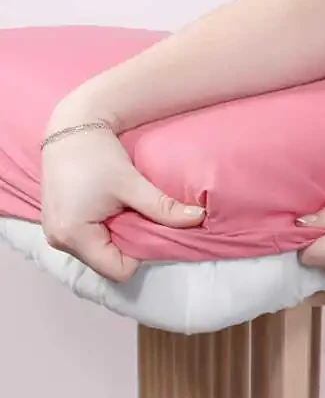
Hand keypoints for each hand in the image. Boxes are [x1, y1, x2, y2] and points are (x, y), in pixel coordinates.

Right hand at [41, 117, 204, 281]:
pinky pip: (86, 238)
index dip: (139, 253)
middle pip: (106, 262)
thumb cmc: (98, 154)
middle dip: (127, 244)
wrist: (70, 127)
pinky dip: (102, 228)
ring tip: (121, 208)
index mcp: (73, 236)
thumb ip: (164, 207)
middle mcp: (58, 240)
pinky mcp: (57, 222)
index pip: (117, 270)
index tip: (146, 226)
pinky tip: (108, 206)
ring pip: (97, 251)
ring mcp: (54, 232)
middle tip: (136, 215)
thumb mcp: (132, 184)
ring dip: (114, 235)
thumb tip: (198, 218)